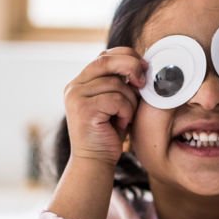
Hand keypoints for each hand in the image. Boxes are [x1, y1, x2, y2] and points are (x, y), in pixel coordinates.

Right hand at [62, 48, 146, 167]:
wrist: (95, 162)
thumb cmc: (109, 134)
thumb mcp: (115, 103)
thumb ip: (121, 83)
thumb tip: (143, 64)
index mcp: (80, 82)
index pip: (104, 56)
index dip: (126, 56)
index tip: (144, 68)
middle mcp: (74, 86)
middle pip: (106, 61)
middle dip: (131, 67)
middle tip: (143, 83)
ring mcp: (76, 97)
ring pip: (116, 84)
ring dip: (130, 102)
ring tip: (125, 118)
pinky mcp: (83, 109)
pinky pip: (116, 99)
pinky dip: (125, 112)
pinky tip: (121, 124)